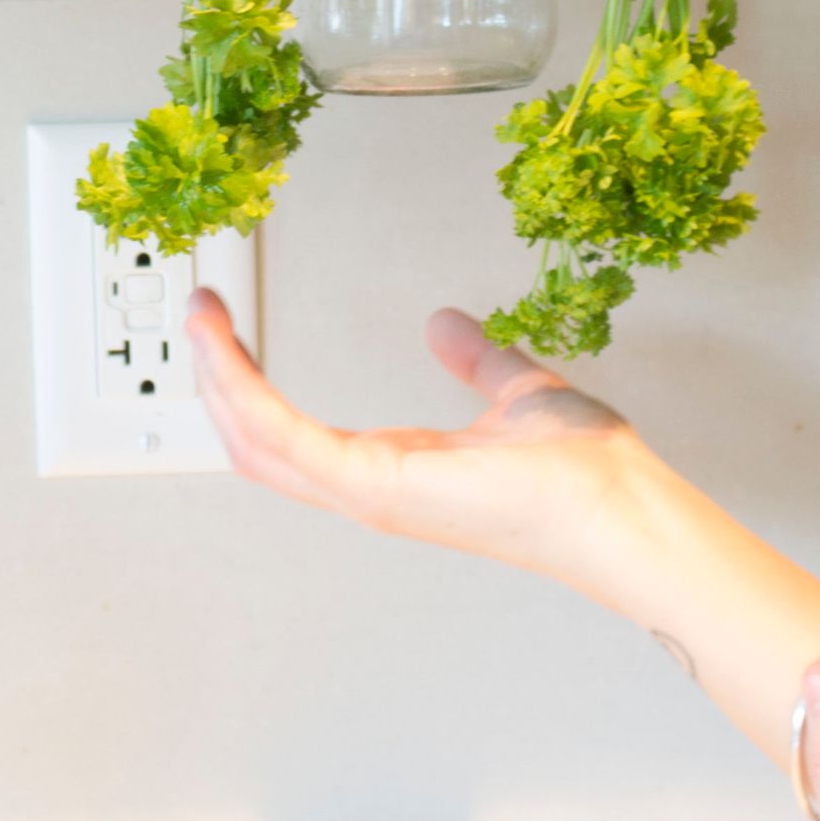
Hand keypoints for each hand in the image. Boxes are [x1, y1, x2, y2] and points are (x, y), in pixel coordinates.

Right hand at [184, 287, 658, 595]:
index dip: (251, 380)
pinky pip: (289, 441)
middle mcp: (370, 486)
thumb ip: (477, 359)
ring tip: (199, 316)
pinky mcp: (377, 487)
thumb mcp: (517, 390)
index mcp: (394, 467)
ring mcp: (369, 493)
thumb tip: (445, 325)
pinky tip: (227, 351)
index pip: (293, 432)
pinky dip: (247, 393)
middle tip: (196, 311)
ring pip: (257, 443)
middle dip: (216, 376)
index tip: (230, 322)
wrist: (623, 509)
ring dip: (218, 377)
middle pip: (256, 442)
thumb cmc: (588, 474)